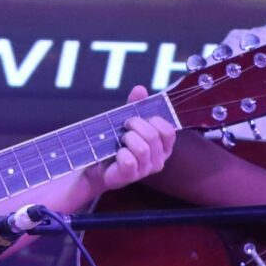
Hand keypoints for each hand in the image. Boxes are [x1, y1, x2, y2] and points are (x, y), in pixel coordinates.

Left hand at [47, 89, 177, 210]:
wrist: (96, 164)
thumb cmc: (116, 142)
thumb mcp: (126, 122)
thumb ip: (135, 106)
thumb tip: (140, 89)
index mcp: (163, 147)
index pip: (169, 131)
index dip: (153, 120)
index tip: (137, 117)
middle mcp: (158, 160)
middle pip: (153, 136)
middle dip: (136, 125)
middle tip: (124, 126)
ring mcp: (145, 170)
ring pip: (143, 148)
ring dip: (127, 138)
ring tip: (120, 139)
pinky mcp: (129, 177)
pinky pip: (129, 161)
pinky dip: (120, 153)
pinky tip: (115, 153)